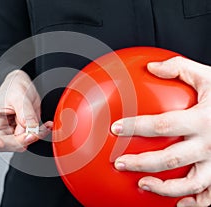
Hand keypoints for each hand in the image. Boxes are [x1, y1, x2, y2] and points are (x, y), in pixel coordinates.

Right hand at [0, 70, 52, 151]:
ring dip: (32, 138)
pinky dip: (40, 133)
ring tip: (42, 126)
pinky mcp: (22, 133)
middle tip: (32, 134)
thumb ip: (24, 112)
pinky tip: (46, 126)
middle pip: (2, 145)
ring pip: (19, 145)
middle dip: (19, 141)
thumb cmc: (13, 87)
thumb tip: (30, 128)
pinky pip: (30, 139)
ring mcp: (9, 133)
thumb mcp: (18, 94)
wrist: (24, 84)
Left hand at [111, 57, 210, 206]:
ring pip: (189, 183)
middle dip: (141, 163)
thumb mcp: (209, 76)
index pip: (161, 125)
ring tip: (141, 184)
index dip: (136, 127)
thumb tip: (152, 66)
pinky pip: (210, 195)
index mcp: (202, 119)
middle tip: (119, 163)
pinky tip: (178, 203)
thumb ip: (180, 69)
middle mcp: (210, 144)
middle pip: (169, 159)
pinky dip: (195, 203)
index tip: (116, 129)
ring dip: (164, 188)